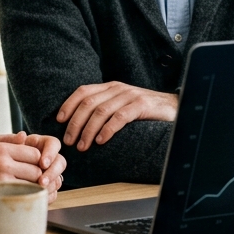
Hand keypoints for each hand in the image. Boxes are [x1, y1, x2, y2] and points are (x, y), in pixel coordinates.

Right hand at [0, 133, 65, 202]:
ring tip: (30, 188)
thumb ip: (8, 139)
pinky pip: (24, 195)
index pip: (34, 153)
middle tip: (34, 179)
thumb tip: (26, 136)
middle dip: (38, 175)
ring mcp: (2, 180)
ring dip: (35, 187)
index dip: (37, 161)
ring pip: (33, 184)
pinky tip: (24, 196)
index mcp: (1, 148)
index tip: (33, 166)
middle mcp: (2, 162)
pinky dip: (28, 196)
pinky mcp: (0, 194)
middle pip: (37, 169)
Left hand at [57, 82, 177, 150]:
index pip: (83, 91)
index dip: (69, 104)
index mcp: (110, 87)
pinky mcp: (141, 105)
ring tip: (83, 146)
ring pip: (101, 111)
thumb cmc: (145, 111)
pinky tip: (101, 140)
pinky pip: (120, 117)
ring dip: (88, 130)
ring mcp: (130, 95)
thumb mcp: (121, 106)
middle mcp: (117, 88)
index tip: (59, 120)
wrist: (174, 108)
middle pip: (88, 103)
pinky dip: (108, 129)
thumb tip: (80, 126)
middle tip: (69, 141)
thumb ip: (105, 109)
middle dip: (75, 123)